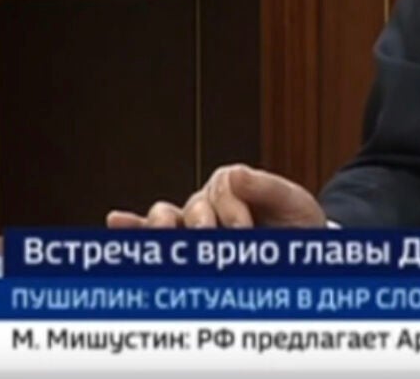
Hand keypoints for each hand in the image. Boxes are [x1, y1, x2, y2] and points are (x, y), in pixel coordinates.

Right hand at [106, 164, 326, 228]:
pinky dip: (133, 227)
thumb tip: (234, 173)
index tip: (244, 230)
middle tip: (210, 236)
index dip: (231, 211)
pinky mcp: (186, 243)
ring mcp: (193, 222)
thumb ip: (265, 186)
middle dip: (201, 223)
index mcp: (231, 185)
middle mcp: (207, 202)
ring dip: (162, 226)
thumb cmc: (296, 222)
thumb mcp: (291, 200)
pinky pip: (152, 232)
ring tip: (163, 234)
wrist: (303, 246)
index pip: (221, 192)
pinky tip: (115, 222)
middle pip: (192, 208)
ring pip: (167, 220)